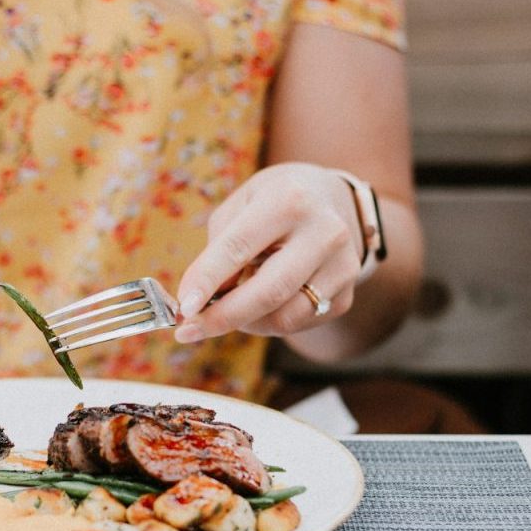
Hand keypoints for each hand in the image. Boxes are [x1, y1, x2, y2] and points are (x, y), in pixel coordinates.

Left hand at [174, 163, 366, 342]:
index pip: (239, 248)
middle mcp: (324, 233)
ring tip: (229, 306)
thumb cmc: (273, 202)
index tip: (183, 308)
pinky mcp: (346, 296)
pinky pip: (297, 325)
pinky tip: (261, 302)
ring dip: (245, 322)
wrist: (331, 200)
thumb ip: (218, 250)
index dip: (207, 281)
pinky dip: (267, 323)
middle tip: (189, 330)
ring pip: (284, 318)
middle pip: (268, 292)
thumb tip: (200, 302)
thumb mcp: (240, 206)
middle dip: (222, 317)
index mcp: (289, 201)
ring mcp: (342, 267)